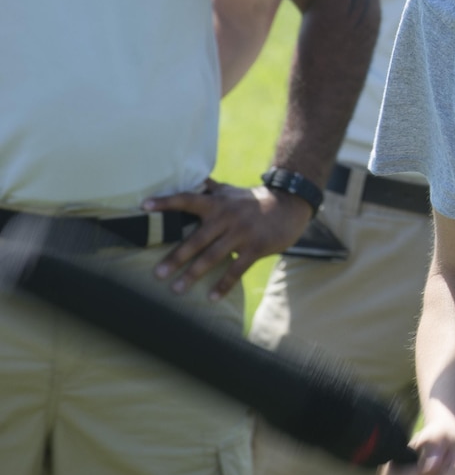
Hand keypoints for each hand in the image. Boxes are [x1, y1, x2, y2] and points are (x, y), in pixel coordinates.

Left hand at [144, 179, 312, 297]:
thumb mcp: (231, 191)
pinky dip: (224, 284)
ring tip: (176, 289)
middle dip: (176, 258)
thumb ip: (209, 188)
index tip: (144, 206)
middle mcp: (227, 218)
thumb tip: (189, 177)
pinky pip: (236, 269)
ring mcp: (242, 234)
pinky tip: (211, 297)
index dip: (166, 202)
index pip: (187, 200)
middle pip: (197, 239)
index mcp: (217, 203)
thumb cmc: (253, 200)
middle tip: (157, 274)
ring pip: (213, 257)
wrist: (290, 205)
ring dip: (194, 275)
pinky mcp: (256, 248)